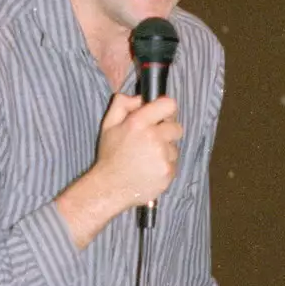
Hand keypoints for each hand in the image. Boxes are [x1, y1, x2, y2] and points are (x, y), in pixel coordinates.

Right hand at [55, 93, 184, 247]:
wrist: (109, 188)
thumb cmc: (110, 157)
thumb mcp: (108, 125)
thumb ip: (122, 104)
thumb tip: (139, 97)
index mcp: (138, 123)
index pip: (169, 105)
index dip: (166, 110)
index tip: (162, 117)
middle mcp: (153, 138)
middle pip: (176, 128)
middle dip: (166, 133)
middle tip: (151, 141)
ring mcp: (162, 156)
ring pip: (174, 148)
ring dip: (165, 151)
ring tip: (146, 159)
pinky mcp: (168, 172)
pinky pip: (173, 164)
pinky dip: (164, 166)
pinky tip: (149, 170)